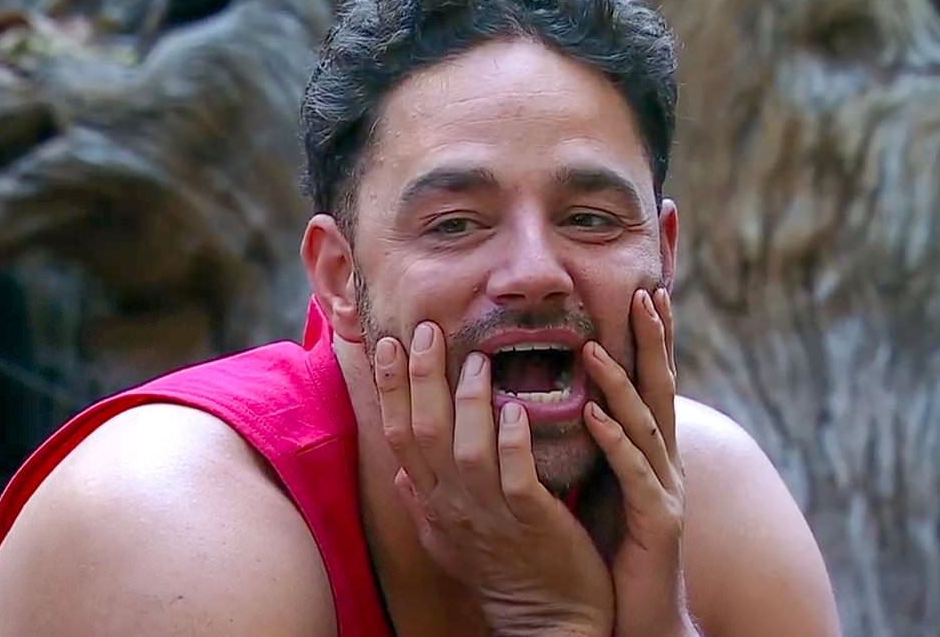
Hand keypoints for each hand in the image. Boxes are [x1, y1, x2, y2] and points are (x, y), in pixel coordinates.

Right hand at [374, 322, 613, 636]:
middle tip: (428, 330)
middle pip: (423, 434)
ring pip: (466, 451)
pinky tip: (516, 410)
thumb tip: (398, 474)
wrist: (548, 622)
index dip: (393, 388)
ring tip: (478, 360)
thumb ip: (424, 503)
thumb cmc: (504, 570)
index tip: (390, 343)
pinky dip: (513, 443)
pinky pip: (516, 479)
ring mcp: (491, 515)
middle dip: (421, 379)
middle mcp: (452, 506)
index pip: (399, 435)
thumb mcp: (450, 540)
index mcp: (433, 502)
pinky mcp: (532, 523)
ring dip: (470, 403)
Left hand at [582, 288, 697, 636]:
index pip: (650, 382)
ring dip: (623, 381)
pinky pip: (633, 473)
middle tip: (647, 292)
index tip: (644, 292)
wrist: (639, 614)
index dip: (650, 339)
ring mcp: (665, 489)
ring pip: (646, 424)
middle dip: (655, 340)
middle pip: (660, 389)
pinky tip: (595, 412)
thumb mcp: (602, 485)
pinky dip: (614, 439)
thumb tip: (563, 401)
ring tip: (597, 344)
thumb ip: (594, 444)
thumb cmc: (613, 549)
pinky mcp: (656, 521)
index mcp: (649, 451)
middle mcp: (664, 462)